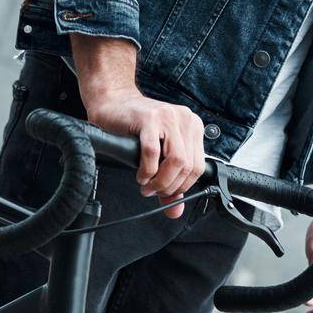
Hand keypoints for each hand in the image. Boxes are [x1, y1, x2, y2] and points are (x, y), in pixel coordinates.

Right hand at [83, 87, 205, 218]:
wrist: (113, 102)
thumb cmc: (135, 127)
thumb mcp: (159, 155)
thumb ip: (169, 182)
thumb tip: (175, 211)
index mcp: (193, 127)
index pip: (199, 166)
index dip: (182, 186)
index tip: (166, 193)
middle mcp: (184, 120)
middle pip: (188, 166)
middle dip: (170, 186)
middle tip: (153, 191)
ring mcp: (168, 116)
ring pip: (176, 160)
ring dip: (160, 181)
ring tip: (147, 185)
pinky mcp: (149, 118)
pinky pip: (153, 152)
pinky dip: (147, 170)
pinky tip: (141, 174)